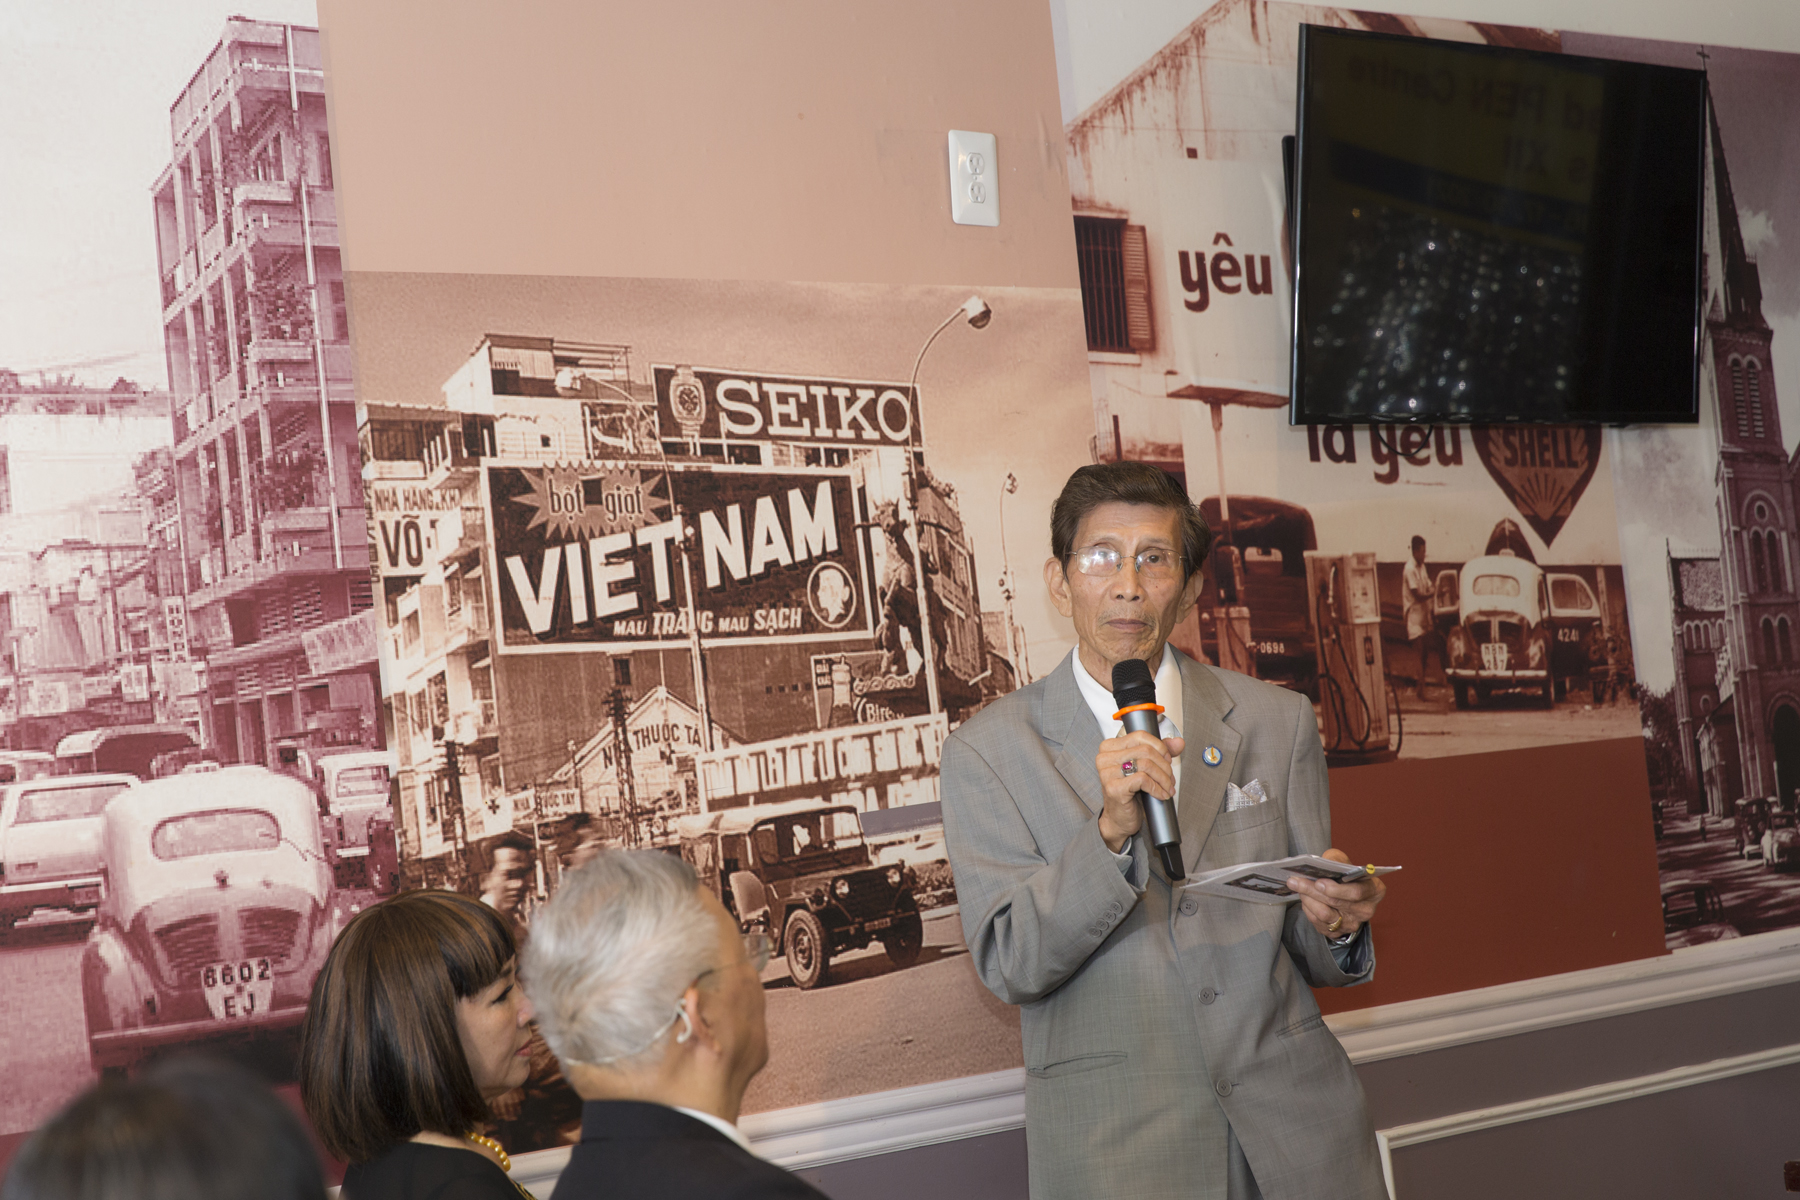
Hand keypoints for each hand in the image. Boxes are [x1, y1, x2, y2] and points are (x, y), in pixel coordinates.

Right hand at [1095, 733, 1183, 852]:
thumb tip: (1179, 742)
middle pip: (1146, 750)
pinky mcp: (1114, 788)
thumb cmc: (1130, 793)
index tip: (1167, 759)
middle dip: (1164, 765)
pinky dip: (1157, 788)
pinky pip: (1143, 780)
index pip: (1140, 736)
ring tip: (1167, 787)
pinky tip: (1161, 794)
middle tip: (1169, 778)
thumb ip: (1161, 752)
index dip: (1160, 747)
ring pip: (1146, 764)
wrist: (1119, 819)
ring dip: (1163, 778)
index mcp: (1110, 747)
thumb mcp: (1145, 768)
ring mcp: (1107, 773)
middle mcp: (1105, 757)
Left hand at [1287, 848, 1385, 939]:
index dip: (1337, 889)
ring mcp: (1352, 923)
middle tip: (1296, 881)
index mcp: (1374, 890)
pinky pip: (1319, 923)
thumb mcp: (1344, 861)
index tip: (1319, 882)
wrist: (1345, 891)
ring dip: (1307, 899)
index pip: (1356, 892)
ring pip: (1325, 914)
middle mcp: (1366, 910)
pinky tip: (1304, 898)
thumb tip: (1321, 864)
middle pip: (1336, 903)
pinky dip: (1308, 909)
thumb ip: (1335, 860)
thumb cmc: (1346, 874)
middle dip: (1313, 890)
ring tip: (1297, 887)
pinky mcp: (1339, 932)